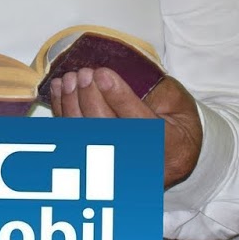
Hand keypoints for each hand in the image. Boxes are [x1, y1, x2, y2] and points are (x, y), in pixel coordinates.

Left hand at [48, 69, 202, 189]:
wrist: (173, 158)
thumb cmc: (176, 124)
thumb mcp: (179, 103)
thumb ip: (156, 89)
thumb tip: (120, 71)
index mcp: (167, 146)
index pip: (139, 124)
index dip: (118, 98)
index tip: (102, 74)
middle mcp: (140, 163)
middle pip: (107, 133)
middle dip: (91, 99)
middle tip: (85, 73)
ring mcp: (116, 168)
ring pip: (85, 139)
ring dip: (72, 106)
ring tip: (71, 78)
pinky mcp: (95, 164)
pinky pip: (72, 139)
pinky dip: (62, 113)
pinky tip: (59, 89)